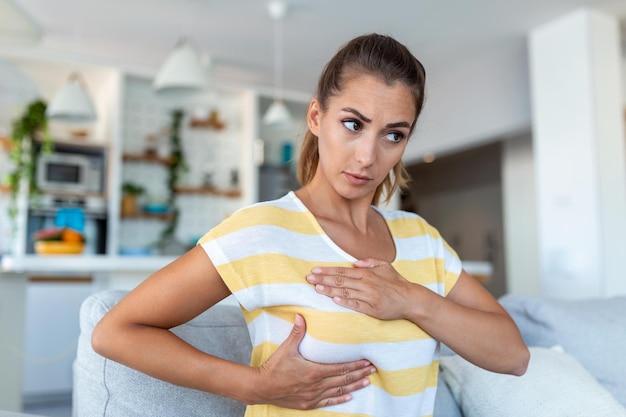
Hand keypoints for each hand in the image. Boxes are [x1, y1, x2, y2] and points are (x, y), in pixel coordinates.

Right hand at [254, 314, 375, 408]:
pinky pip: (328, 401)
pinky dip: (340, 399)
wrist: (261, 388)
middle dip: (359, 374)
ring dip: (354, 386)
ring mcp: (313, 396)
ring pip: (339, 391)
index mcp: (314, 371)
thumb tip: (302, 315)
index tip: (367, 361)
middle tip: (373, 369)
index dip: (355, 365)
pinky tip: (349, 397)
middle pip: (343, 379)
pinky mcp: (308, 403)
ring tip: (366, 382)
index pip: (341, 368)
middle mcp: (317, 385)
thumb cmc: (274, 368)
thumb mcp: (286, 348)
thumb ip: (296, 332)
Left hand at [306, 258, 417, 319]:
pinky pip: (355, 305)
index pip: (343, 271)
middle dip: (323, 279)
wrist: (410, 299)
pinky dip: (344, 302)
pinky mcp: (372, 309)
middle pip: (340, 281)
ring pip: (345, 292)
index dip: (327, 271)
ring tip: (316, 288)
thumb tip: (355, 263)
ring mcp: (368, 297)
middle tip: (308, 278)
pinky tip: (334, 299)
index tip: (315, 270)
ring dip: (329, 290)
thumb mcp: (385, 266)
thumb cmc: (396, 282)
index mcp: (367, 273)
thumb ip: (369, 262)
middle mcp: (366, 284)